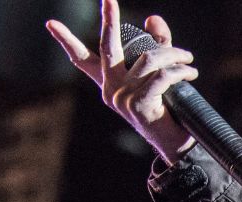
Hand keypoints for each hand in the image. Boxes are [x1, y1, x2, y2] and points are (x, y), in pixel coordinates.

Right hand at [46, 1, 197, 163]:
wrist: (175, 143)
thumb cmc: (166, 109)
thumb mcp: (159, 74)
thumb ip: (156, 46)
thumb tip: (152, 18)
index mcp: (108, 82)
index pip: (82, 59)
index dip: (66, 41)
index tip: (50, 23)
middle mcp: (110, 89)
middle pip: (108, 47)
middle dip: (109, 20)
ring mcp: (122, 98)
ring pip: (148, 60)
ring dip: (173, 55)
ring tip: (188, 59)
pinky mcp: (138, 105)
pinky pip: (160, 77)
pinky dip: (178, 72)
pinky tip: (190, 73)